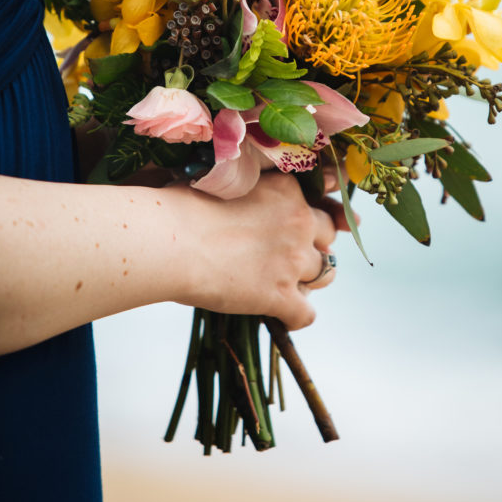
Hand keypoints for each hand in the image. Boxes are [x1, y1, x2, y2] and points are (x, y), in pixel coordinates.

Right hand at [167, 171, 337, 330]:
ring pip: (326, 274)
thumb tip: (247, 208)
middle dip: (315, 245)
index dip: (309, 217)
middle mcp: (299, 221)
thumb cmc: (186, 207)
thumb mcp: (228, 184)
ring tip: (289, 285)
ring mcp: (294, 260)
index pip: (316, 202)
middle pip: (328, 235)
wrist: (174, 241)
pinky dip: (296, 317)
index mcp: (287, 189)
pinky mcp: (281, 296)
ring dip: (310, 280)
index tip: (304, 226)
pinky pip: (306, 314)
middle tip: (292, 255)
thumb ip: (252, 194)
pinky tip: (281, 315)